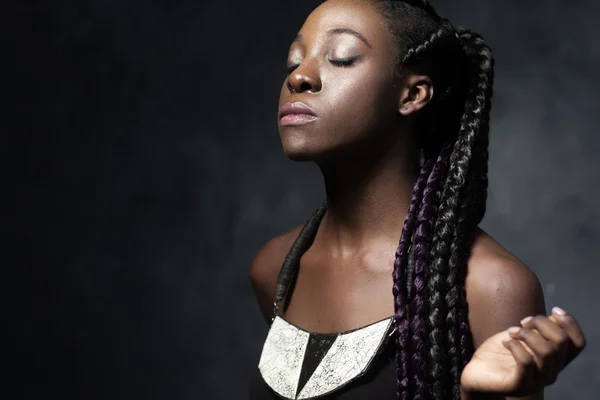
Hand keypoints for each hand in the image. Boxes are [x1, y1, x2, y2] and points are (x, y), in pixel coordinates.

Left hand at [460, 307, 585, 396]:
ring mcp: (536, 381)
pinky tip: (505, 342)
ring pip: (546, 351)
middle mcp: (550, 372)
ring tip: (511, 332)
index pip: (578, 343)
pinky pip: (526, 362)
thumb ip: (540, 328)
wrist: (476, 371)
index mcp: (555, 360)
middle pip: (562, 342)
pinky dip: (515, 345)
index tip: (554, 309)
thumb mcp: (522, 335)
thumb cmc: (500, 352)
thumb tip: (556, 315)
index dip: (570, 323)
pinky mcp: (519, 386)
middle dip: (542, 323)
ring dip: (526, 334)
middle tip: (522, 321)